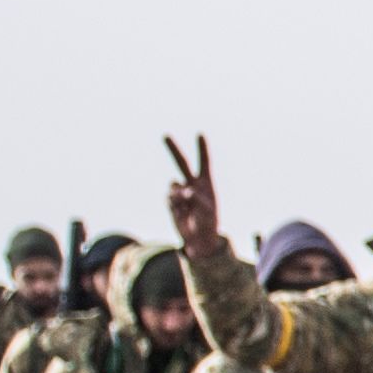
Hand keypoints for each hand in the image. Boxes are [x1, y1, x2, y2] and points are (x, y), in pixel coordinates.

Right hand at [162, 134, 226, 264]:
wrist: (198, 238)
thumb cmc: (207, 222)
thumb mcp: (206, 209)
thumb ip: (196, 197)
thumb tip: (183, 190)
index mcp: (206, 183)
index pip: (204, 162)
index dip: (202, 149)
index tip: (200, 134)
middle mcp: (192, 184)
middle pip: (182, 163)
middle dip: (173, 149)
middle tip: (165, 135)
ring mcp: (181, 192)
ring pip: (173, 185)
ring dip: (178, 195)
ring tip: (186, 207)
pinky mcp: (172, 201)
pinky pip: (169, 197)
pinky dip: (174, 204)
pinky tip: (180, 213)